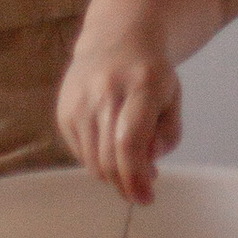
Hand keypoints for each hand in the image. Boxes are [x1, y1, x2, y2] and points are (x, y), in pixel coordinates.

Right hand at [57, 41, 181, 204]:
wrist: (115, 39)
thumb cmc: (150, 74)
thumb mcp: (173, 97)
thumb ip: (168, 133)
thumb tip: (149, 161)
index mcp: (142, 85)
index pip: (130, 141)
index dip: (136, 177)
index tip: (146, 197)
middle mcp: (105, 91)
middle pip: (110, 158)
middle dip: (126, 185)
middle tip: (141, 193)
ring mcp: (80, 100)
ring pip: (93, 162)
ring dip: (113, 176)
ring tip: (129, 167)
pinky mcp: (64, 110)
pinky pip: (81, 154)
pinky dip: (97, 162)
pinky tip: (111, 147)